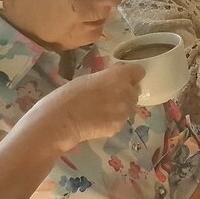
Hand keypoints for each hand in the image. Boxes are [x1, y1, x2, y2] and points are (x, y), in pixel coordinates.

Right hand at [19, 64, 144, 151]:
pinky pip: (120, 121)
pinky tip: (97, 121)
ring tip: (100, 110)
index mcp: (119, 76)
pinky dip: (112, 121)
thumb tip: (114, 76)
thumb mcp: (87, 78)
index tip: (122, 78)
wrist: (61, 121)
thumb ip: (105, 77)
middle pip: (134, 91)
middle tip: (107, 97)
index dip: (131, 75)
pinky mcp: (119, 127)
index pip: (138, 72)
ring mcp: (124, 112)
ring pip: (129, 107)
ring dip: (120, 107)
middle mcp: (127, 93)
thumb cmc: (68, 95)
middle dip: (124, 93)